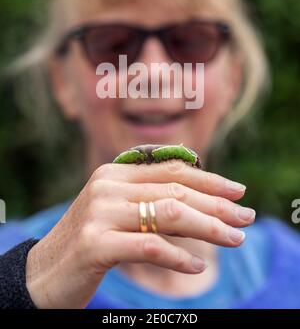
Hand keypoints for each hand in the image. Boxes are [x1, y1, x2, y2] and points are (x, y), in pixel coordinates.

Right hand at [26, 161, 254, 307]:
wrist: (42, 274)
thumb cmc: (90, 242)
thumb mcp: (120, 214)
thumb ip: (151, 199)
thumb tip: (201, 201)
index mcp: (114, 172)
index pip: (171, 170)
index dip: (209, 179)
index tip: (238, 191)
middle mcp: (107, 185)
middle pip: (175, 190)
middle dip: (217, 204)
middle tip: (246, 217)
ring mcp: (100, 213)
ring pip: (168, 214)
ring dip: (208, 227)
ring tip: (235, 239)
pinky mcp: (94, 244)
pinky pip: (148, 246)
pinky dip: (178, 256)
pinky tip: (197, 266)